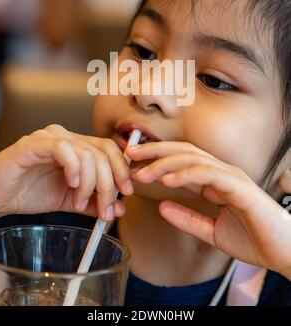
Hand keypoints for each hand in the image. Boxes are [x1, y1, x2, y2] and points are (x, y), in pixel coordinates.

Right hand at [0, 125, 132, 220]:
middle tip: (106, 209)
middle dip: (109, 183)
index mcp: (76, 146)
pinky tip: (72, 185)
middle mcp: (66, 137)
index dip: (122, 168)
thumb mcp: (69, 200)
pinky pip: (64, 149)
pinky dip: (74, 169)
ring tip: (79, 204)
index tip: (127, 192)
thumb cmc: (28, 193)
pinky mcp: (34, 144)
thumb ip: (93, 202)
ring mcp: (50, 138)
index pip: (109, 148)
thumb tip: (119, 208)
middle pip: (102, 153)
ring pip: (86, 154)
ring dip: (90, 184)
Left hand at [126, 141, 290, 279]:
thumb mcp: (212, 232)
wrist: (284, 253)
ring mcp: (232, 176)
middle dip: (155, 151)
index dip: (156, 160)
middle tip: (130, 155)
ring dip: (165, 163)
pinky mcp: (240, 186)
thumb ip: (188, 219)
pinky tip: (168, 180)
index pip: (182, 161)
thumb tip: (162, 207)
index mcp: (215, 180)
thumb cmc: (254, 240)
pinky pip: (209, 174)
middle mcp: (222, 172)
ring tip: (143, 172)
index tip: (134, 165)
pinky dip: (187, 174)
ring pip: (193, 158)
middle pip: (183, 152)